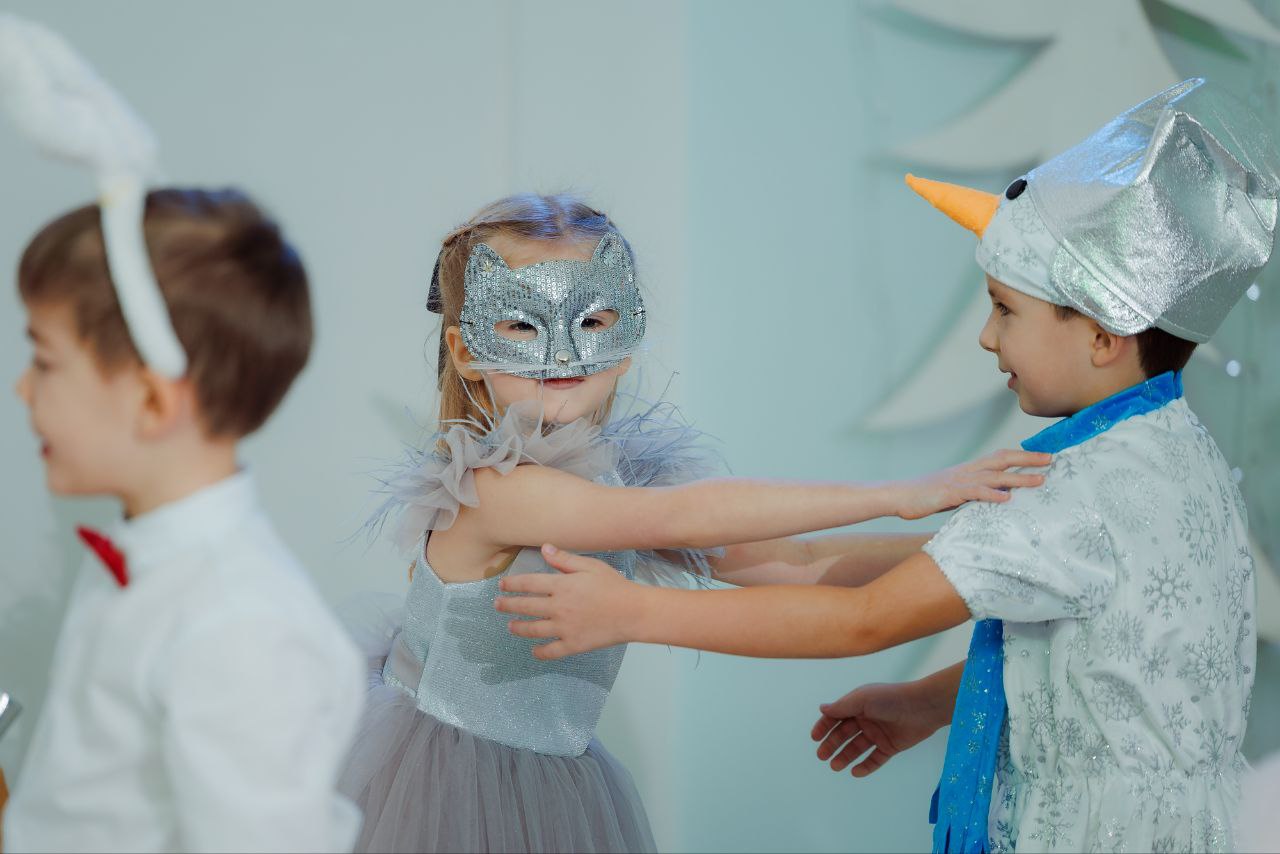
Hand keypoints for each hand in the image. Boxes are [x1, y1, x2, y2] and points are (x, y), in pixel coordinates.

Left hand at [495, 544, 643, 659]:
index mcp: (562, 586)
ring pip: (533, 629)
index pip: (529, 583)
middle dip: (507, 605)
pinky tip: (534, 650)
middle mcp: (558, 607)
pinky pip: (551, 651)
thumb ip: (565, 559)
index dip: (512, 584)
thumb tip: (544, 549)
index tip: (502, 585)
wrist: (633, 613)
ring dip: (518, 628)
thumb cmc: (614, 586)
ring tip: (510, 626)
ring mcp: (564, 628)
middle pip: (525, 606)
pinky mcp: (573, 645)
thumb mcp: (590, 566)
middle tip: (497, 605)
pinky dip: (540, 652)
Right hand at [811, 679, 953, 776]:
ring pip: (857, 748)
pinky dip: (865, 766)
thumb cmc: (890, 699)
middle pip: (844, 734)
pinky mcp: (891, 746)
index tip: (815, 738)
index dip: (824, 726)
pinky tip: (855, 772)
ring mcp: (878, 734)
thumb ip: (842, 707)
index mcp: (858, 705)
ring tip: (835, 766)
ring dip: (845, 757)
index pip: (836, 716)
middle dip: (832, 744)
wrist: (922, 707)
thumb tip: (822, 708)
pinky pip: (875, 759)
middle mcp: (867, 719)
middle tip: (821, 756)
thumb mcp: (862, 699)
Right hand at [893, 449, 1049, 519]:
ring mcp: (959, 481)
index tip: (1044, 456)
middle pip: (1002, 459)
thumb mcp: (956, 492)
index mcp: (969, 469)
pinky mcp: (950, 493)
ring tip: (1039, 481)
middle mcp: (968, 471)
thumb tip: (997, 495)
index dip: (1022, 455)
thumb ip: (976, 491)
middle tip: (1051, 460)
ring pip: (994, 476)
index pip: (1000, 457)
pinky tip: (1006, 498)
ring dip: (1018, 478)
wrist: (900, 495)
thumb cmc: (926, 496)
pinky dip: (991, 494)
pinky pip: (974, 493)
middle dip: (1028, 459)